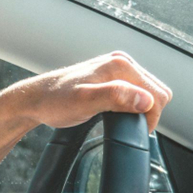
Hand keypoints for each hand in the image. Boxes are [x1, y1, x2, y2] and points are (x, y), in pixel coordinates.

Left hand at [13, 52, 171, 132]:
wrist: (34, 100)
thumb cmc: (55, 102)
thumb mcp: (85, 102)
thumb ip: (116, 97)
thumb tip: (145, 100)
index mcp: (120, 65)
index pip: (158, 94)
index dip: (150, 117)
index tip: (134, 130)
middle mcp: (121, 61)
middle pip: (156, 91)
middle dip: (147, 112)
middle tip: (125, 126)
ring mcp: (115, 67)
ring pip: (146, 92)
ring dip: (138, 109)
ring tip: (117, 119)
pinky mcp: (110, 76)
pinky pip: (133, 91)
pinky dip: (130, 105)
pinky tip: (114, 112)